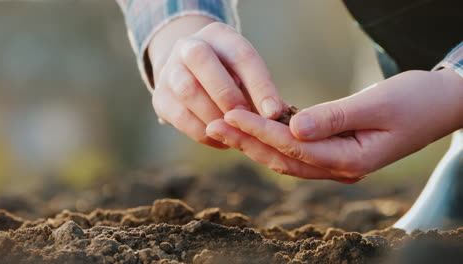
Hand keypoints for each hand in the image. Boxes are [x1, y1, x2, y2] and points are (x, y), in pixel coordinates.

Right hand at [149, 17, 283, 148]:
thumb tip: (279, 117)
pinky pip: (179, 116)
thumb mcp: (246, 74)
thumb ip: (261, 92)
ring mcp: (169, 71)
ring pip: (187, 89)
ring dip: (213, 114)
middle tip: (245, 118)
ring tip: (234, 132)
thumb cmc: (230, 76)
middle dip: (226, 93)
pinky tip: (221, 140)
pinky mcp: (160, 98)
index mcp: (219, 36)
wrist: (188, 73)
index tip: (274, 112)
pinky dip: (203, 132)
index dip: (259, 85)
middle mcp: (189, 46)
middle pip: (201, 59)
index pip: (240, 55)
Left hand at [207, 69, 462, 182]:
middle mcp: (340, 168)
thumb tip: (293, 128)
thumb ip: (335, 117)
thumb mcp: (379, 105)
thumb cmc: (417, 101)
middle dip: (246, 142)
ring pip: (286, 157)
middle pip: (283, 158)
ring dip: (254, 143)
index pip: (294, 147)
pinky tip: (253, 127)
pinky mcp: (335, 151)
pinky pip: (297, 150)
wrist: (442, 105)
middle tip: (212, 125)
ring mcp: (337, 162)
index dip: (259, 131)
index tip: (229, 115)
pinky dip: (272, 139)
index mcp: (351, 160)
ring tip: (224, 128)